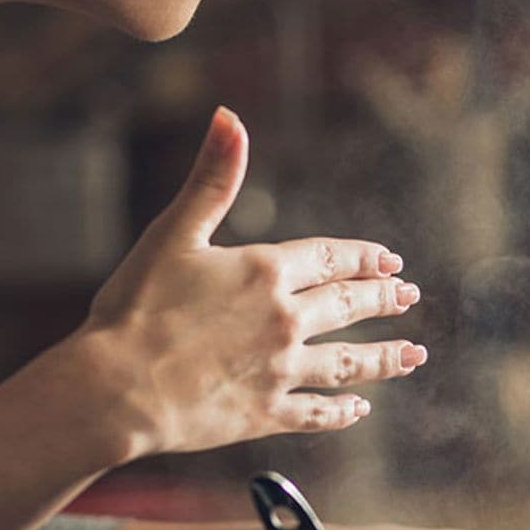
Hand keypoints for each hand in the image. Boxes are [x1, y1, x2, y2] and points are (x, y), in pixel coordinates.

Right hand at [69, 107, 426, 459]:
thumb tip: (229, 116)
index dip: (364, 258)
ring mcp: (279, 370)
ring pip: (347, 362)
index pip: (331, 258)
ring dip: (384, 357)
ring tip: (413, 354)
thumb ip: (212, 178)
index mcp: (266, 271)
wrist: (116, 389)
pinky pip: (316, 413)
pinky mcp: (265, 413)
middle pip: (347, 305)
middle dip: (382, 299)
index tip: (391, 261)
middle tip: (409, 296)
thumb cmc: (135, 306)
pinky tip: (360, 409)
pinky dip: (342, 412)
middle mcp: (284, 319)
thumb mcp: (174, 232)